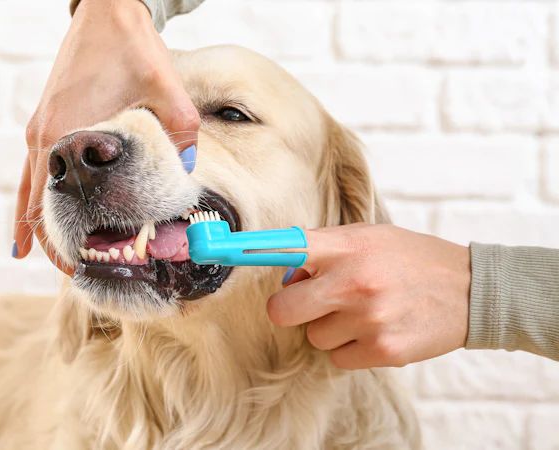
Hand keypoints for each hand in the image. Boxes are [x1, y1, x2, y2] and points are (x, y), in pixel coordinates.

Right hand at [13, 0, 199, 272]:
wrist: (104, 8)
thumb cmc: (130, 46)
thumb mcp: (165, 86)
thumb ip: (180, 130)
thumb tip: (188, 170)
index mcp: (66, 135)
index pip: (55, 204)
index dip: (66, 241)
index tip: (83, 268)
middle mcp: (44, 138)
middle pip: (38, 206)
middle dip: (54, 242)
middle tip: (77, 272)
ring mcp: (39, 129)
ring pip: (30, 190)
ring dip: (39, 224)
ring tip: (47, 259)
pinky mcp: (44, 119)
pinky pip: (31, 170)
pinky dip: (31, 198)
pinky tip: (28, 222)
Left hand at [267, 224, 470, 368]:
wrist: (471, 290)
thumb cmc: (410, 261)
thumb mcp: (370, 238)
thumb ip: (324, 250)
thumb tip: (284, 274)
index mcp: (348, 246)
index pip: (286, 248)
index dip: (248, 251)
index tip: (218, 250)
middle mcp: (354, 281)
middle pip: (282, 310)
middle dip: (291, 310)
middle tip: (313, 302)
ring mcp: (368, 318)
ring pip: (313, 336)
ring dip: (329, 329)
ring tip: (363, 312)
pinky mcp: (383, 350)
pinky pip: (337, 358)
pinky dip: (350, 349)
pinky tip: (376, 330)